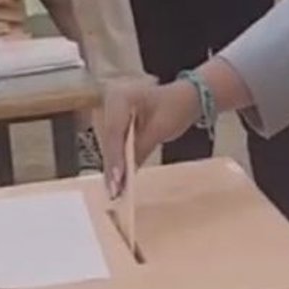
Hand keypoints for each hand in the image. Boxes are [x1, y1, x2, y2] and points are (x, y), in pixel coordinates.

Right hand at [103, 77, 197, 193]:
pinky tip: (116, 182)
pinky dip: (116, 162)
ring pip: (107, 145)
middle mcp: (109, 102)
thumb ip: (140, 150)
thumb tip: (125, 176)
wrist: (181, 98)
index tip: (117, 178)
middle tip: (114, 191)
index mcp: (120, 96)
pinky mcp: (112, 124)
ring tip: (115, 192)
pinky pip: (112, 145)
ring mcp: (108, 113)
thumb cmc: (174, 108)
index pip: (114, 130)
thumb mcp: (160, 129)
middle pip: (107, 139)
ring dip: (112, 168)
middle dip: (112, 166)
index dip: (115, 156)